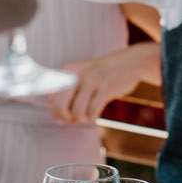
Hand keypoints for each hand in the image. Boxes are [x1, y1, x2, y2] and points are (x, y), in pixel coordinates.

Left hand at [44, 42, 158, 123]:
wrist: (129, 63)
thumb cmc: (102, 74)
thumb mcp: (82, 76)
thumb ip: (68, 95)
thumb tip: (57, 119)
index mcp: (68, 70)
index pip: (52, 97)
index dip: (55, 111)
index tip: (63, 116)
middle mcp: (78, 74)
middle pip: (61, 106)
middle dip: (66, 117)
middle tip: (72, 119)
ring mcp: (92, 80)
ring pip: (78, 111)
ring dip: (81, 119)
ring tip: (85, 117)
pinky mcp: (106, 88)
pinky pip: (93, 112)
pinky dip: (92, 118)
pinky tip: (94, 115)